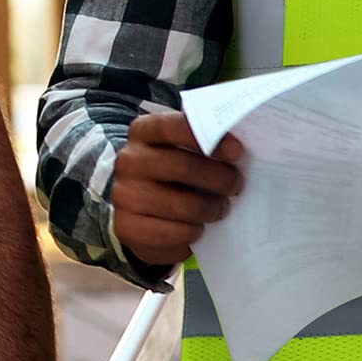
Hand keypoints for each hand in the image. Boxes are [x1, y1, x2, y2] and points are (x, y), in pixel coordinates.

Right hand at [111, 110, 244, 264]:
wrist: (138, 206)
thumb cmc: (172, 171)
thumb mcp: (181, 148)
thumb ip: (203, 141)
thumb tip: (236, 147)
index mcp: (142, 131)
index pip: (172, 127)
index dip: (208, 137)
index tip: (237, 151)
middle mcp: (128, 160)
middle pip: (182, 166)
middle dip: (219, 178)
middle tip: (236, 185)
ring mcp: (124, 195)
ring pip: (183, 205)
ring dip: (211, 209)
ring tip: (220, 208)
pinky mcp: (127, 227)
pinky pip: (173, 233)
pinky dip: (193, 232)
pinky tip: (198, 227)